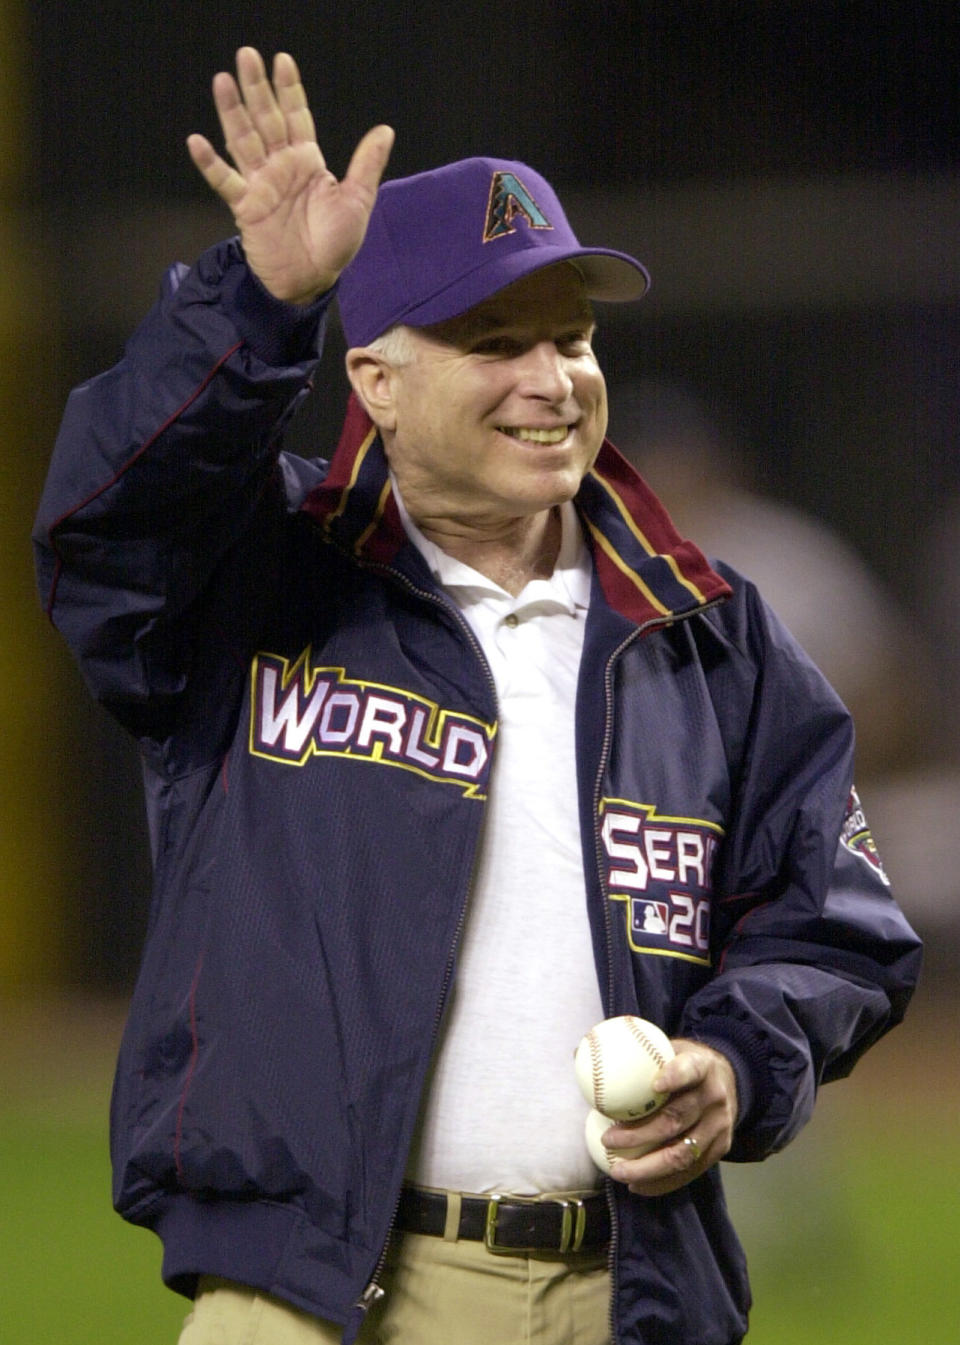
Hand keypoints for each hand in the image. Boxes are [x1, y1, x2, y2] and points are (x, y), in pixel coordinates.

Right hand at [187, 47, 393, 303]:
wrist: (311, 282)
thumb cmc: (335, 245)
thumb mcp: (357, 202)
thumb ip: (366, 165)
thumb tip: (385, 129)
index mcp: (307, 162)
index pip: (296, 117)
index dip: (289, 90)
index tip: (282, 61)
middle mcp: (280, 167)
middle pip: (266, 119)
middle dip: (257, 88)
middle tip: (246, 55)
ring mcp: (260, 184)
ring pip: (243, 140)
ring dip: (232, 112)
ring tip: (223, 82)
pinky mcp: (245, 207)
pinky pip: (225, 181)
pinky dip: (211, 163)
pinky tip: (197, 141)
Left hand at [602, 1039, 737, 1195]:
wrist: (729, 1080)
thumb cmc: (682, 1062)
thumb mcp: (666, 1047)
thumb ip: (631, 1051)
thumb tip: (577, 1053)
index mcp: (702, 1066)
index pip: (690, 1070)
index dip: (675, 1076)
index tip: (654, 1084)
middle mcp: (714, 1098)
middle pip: (676, 1120)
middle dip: (640, 1135)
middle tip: (607, 1140)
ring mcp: (719, 1126)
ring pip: (682, 1154)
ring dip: (647, 1167)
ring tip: (617, 1171)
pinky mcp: (720, 1150)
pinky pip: (689, 1172)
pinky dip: (662, 1182)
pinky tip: (637, 1184)